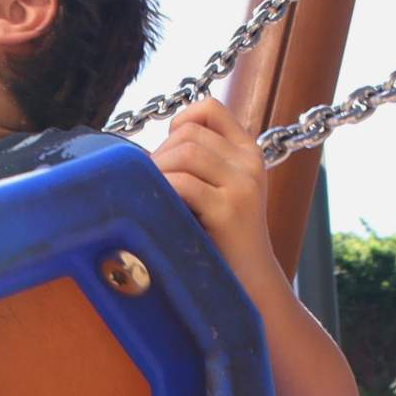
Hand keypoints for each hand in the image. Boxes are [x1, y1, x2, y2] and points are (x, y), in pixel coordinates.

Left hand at [146, 99, 276, 271]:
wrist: (250, 287)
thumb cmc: (221, 241)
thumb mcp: (218, 192)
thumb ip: (198, 164)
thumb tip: (144, 151)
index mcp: (248, 153)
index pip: (210, 108)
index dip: (180, 121)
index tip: (169, 152)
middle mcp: (250, 163)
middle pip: (189, 133)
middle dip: (161, 154)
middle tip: (153, 187)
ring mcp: (243, 186)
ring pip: (185, 152)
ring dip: (158, 172)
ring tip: (154, 198)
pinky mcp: (229, 211)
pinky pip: (183, 183)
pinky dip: (161, 190)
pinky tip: (158, 210)